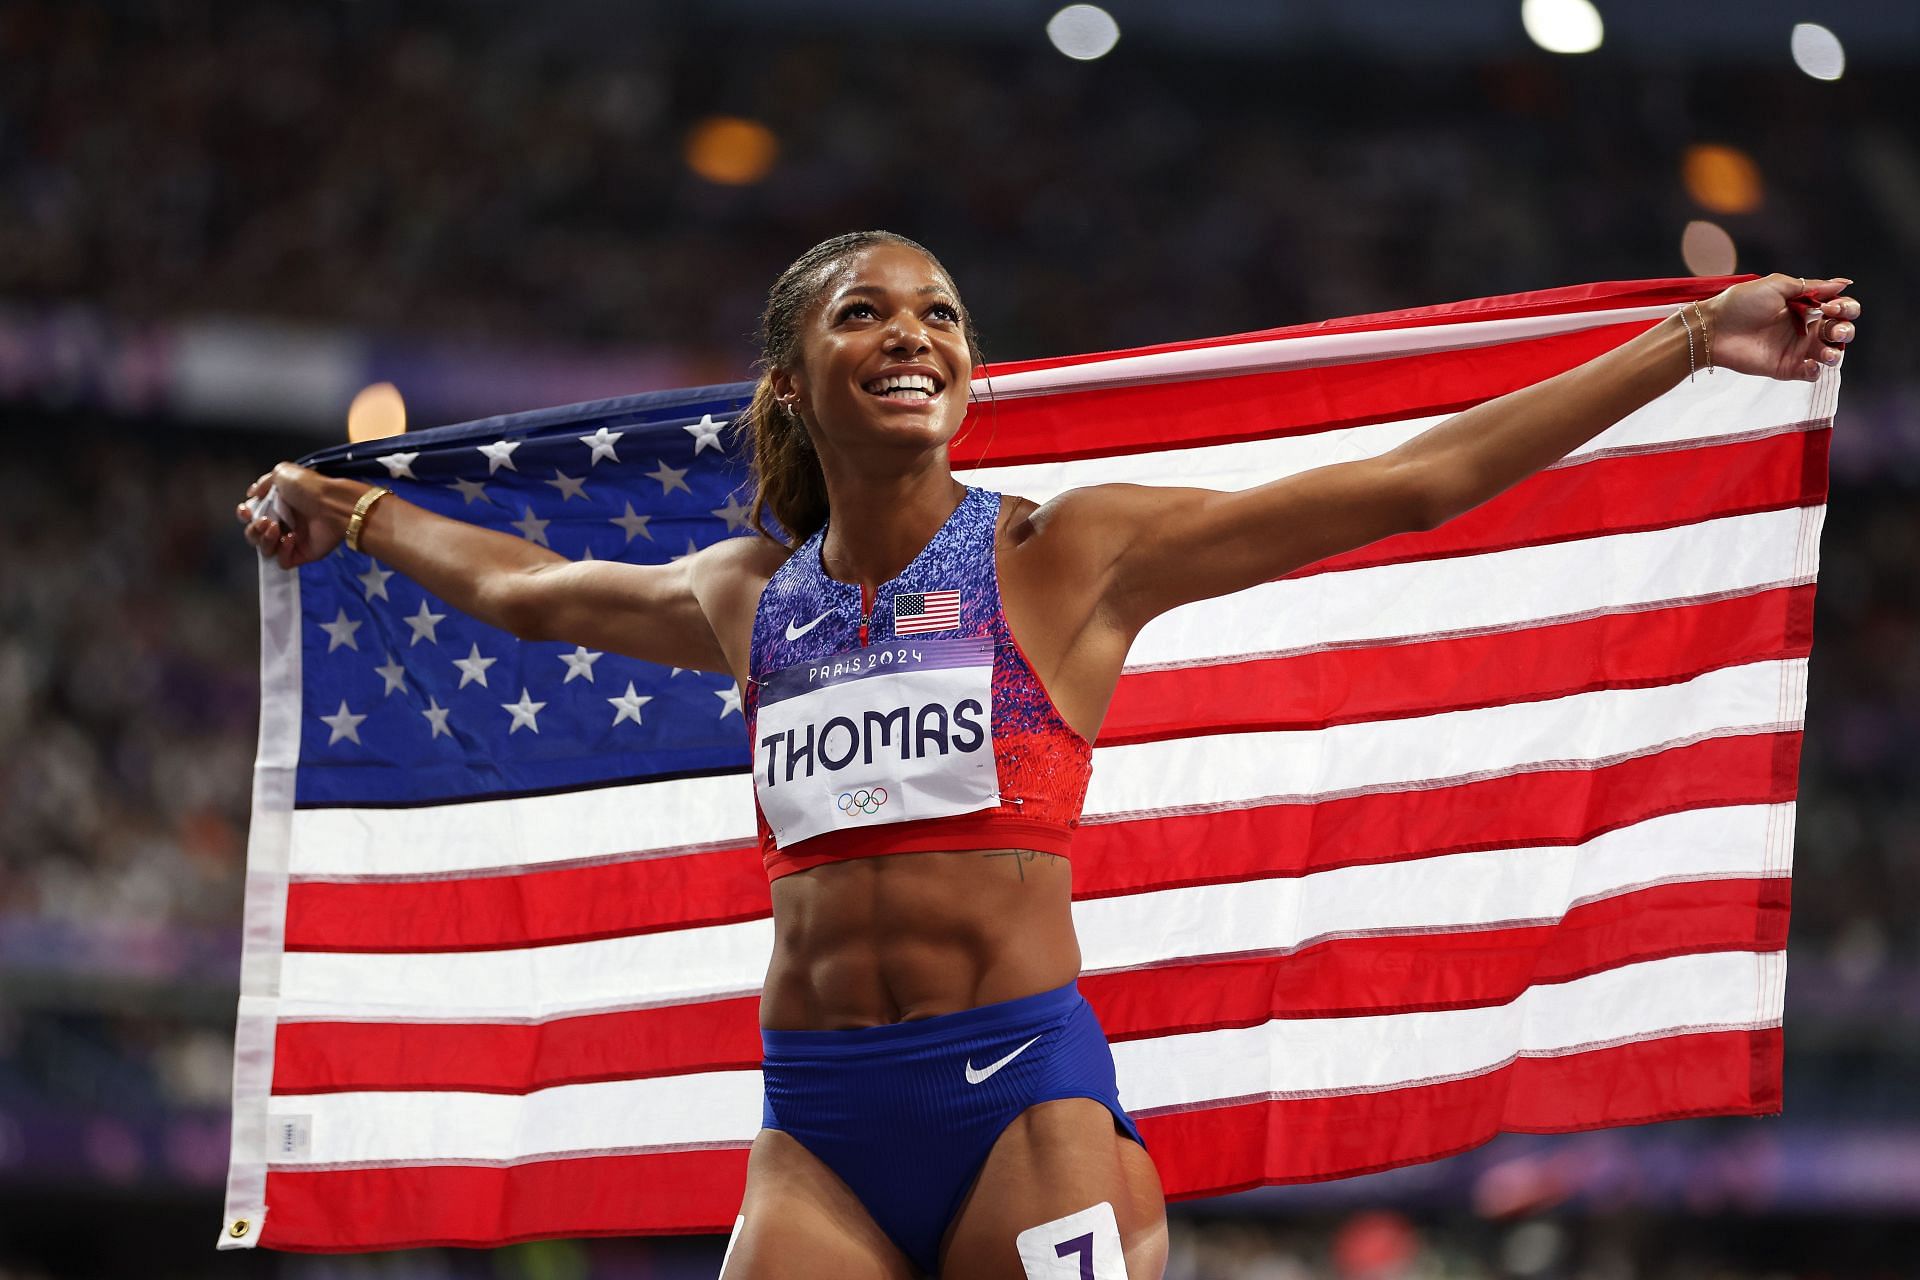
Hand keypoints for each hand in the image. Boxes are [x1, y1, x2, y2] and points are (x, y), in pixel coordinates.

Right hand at [234, 462, 352, 569]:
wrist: (333, 504)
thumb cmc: (309, 487)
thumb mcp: (283, 472)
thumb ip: (264, 482)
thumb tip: (253, 494)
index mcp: (276, 505)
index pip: (251, 516)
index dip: (244, 515)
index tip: (246, 511)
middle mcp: (282, 523)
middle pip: (255, 535)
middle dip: (254, 529)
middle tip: (265, 521)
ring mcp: (292, 540)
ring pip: (265, 550)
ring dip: (265, 540)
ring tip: (276, 528)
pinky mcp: (302, 554)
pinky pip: (282, 562)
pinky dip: (282, 552)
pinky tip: (292, 539)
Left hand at [1704, 273, 1858, 382]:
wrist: (1714, 329)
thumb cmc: (1741, 303)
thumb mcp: (1777, 286)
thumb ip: (1811, 286)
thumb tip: (1843, 283)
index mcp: (1807, 306)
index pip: (1840, 308)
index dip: (1844, 307)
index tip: (1830, 307)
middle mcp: (1806, 328)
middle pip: (1840, 331)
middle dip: (1844, 329)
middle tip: (1832, 329)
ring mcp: (1797, 349)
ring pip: (1831, 354)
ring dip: (1837, 353)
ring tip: (1828, 352)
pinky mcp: (1786, 368)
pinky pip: (1811, 373)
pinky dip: (1816, 370)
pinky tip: (1809, 363)